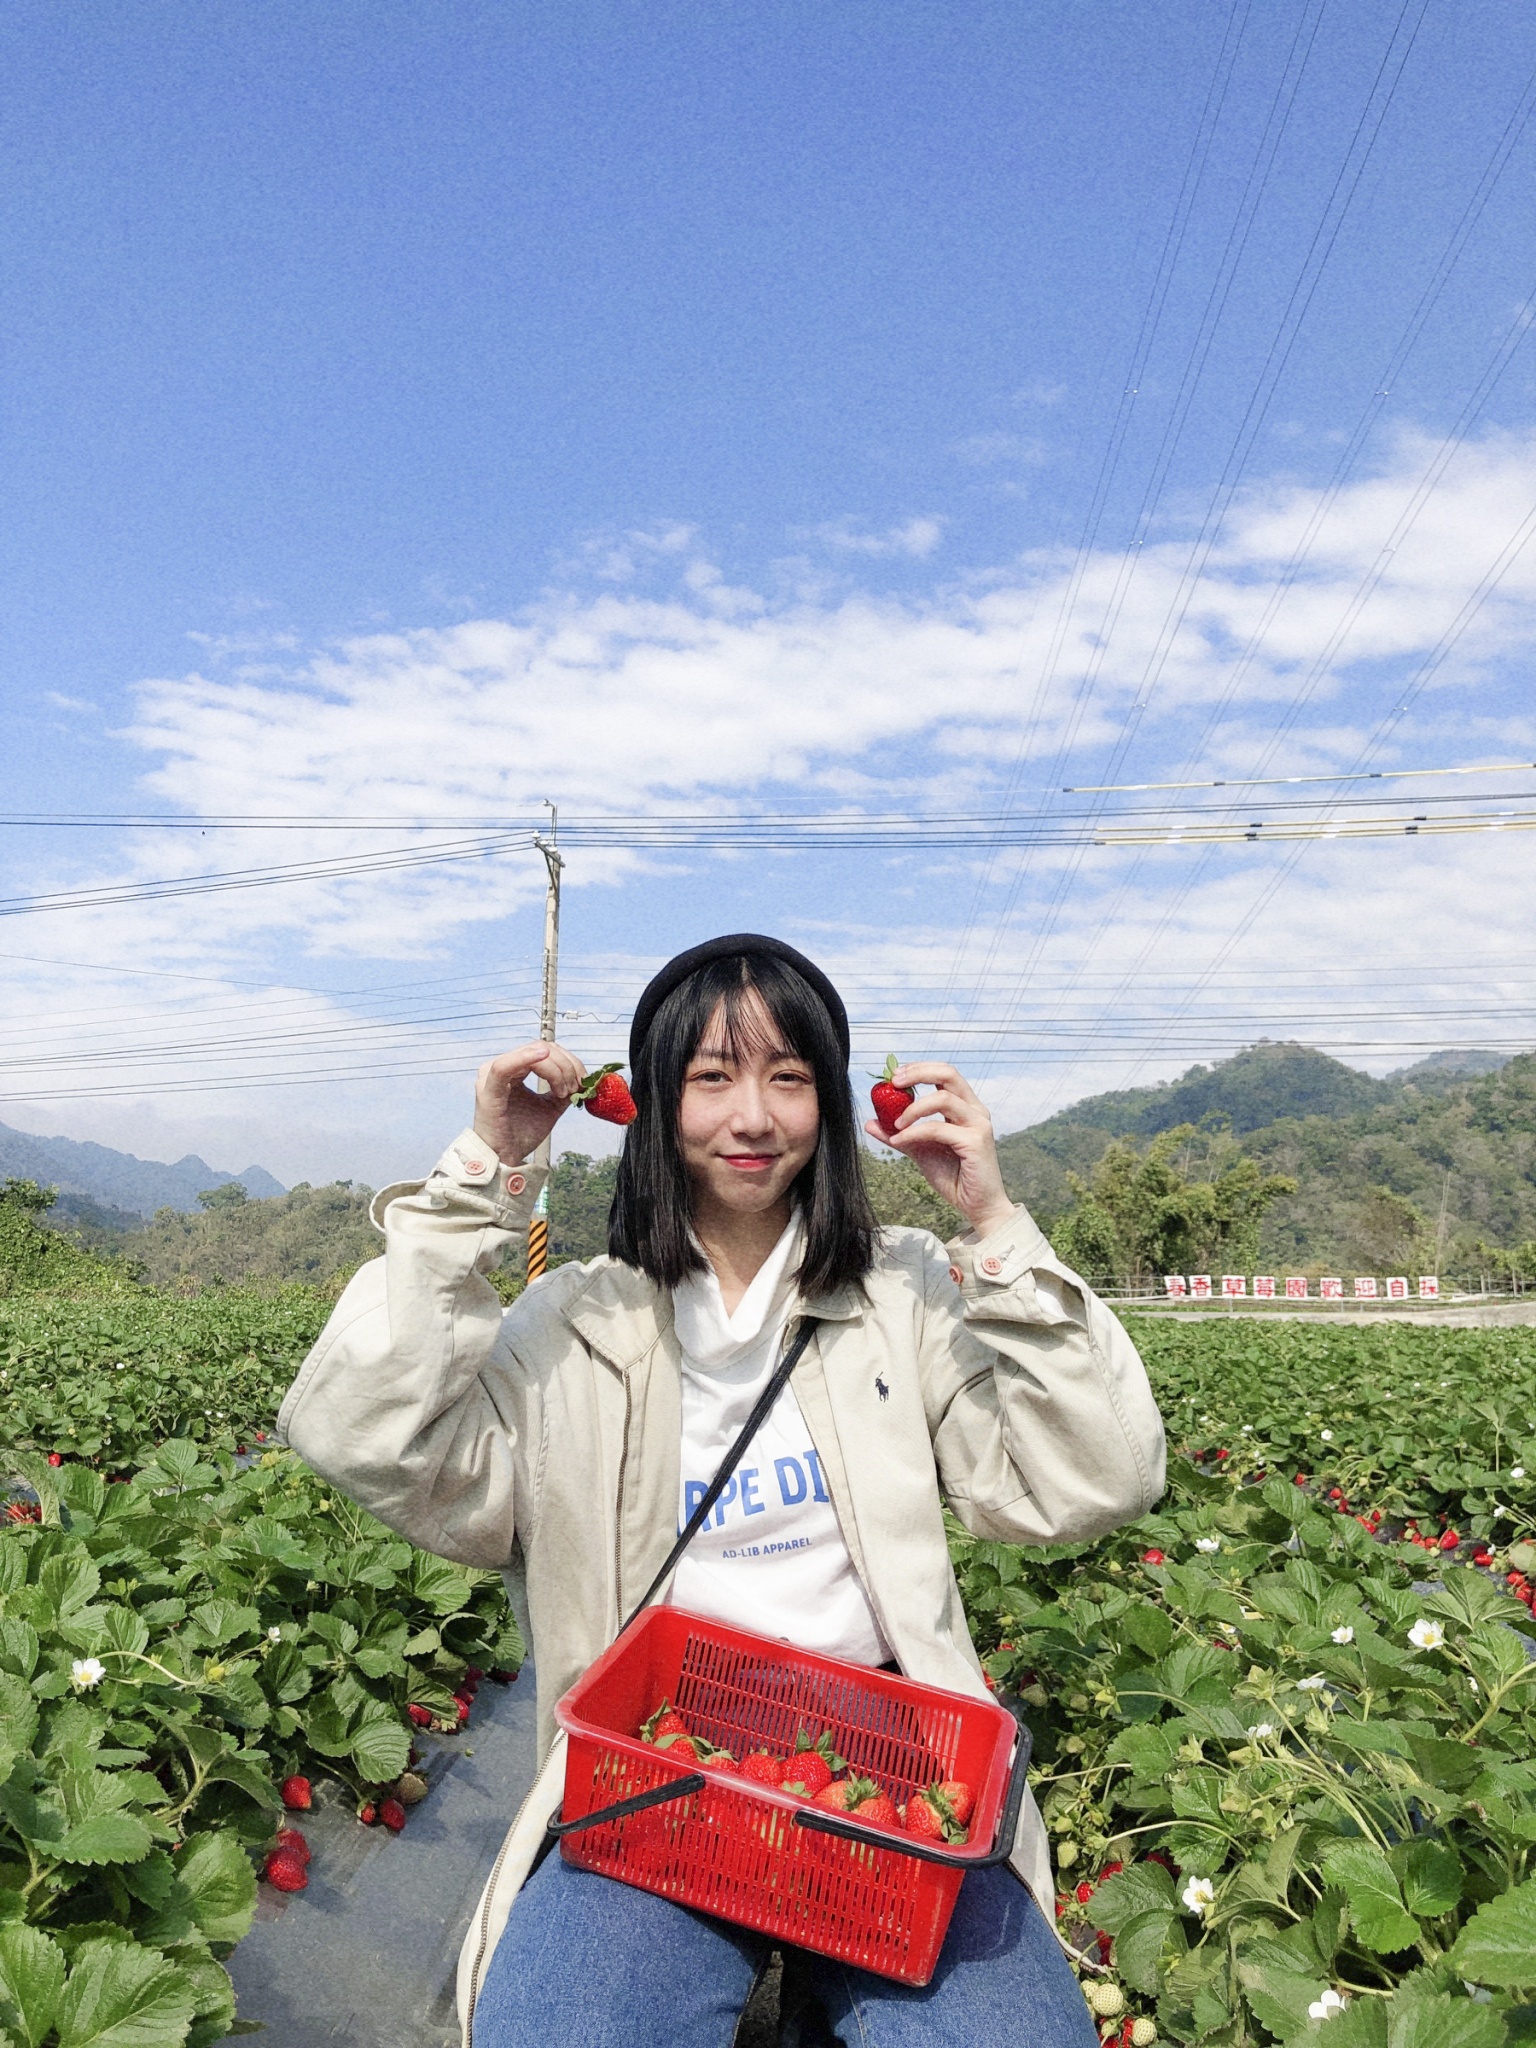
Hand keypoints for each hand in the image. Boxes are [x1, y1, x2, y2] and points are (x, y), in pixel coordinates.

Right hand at [473, 1042, 586, 1166]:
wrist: (504, 1157)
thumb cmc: (521, 1134)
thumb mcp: (550, 1107)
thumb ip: (564, 1089)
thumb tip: (583, 1079)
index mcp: (514, 1069)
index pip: (546, 1051)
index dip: (569, 1061)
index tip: (582, 1082)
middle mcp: (502, 1066)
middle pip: (542, 1049)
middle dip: (566, 1066)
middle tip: (573, 1089)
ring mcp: (492, 1075)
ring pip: (532, 1054)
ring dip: (556, 1070)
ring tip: (563, 1092)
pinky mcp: (487, 1089)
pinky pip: (505, 1066)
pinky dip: (526, 1058)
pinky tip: (543, 1057)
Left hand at [864, 1062, 1015, 1238]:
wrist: (977, 1206)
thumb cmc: (954, 1176)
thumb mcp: (920, 1150)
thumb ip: (899, 1134)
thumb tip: (871, 1122)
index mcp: (965, 1107)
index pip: (944, 1074)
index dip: (919, 1069)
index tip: (894, 1075)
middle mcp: (975, 1110)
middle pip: (948, 1073)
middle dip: (918, 1073)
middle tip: (893, 1083)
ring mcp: (978, 1124)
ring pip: (942, 1099)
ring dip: (912, 1109)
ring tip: (895, 1125)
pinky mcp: (976, 1142)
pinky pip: (938, 1129)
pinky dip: (914, 1132)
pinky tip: (899, 1141)